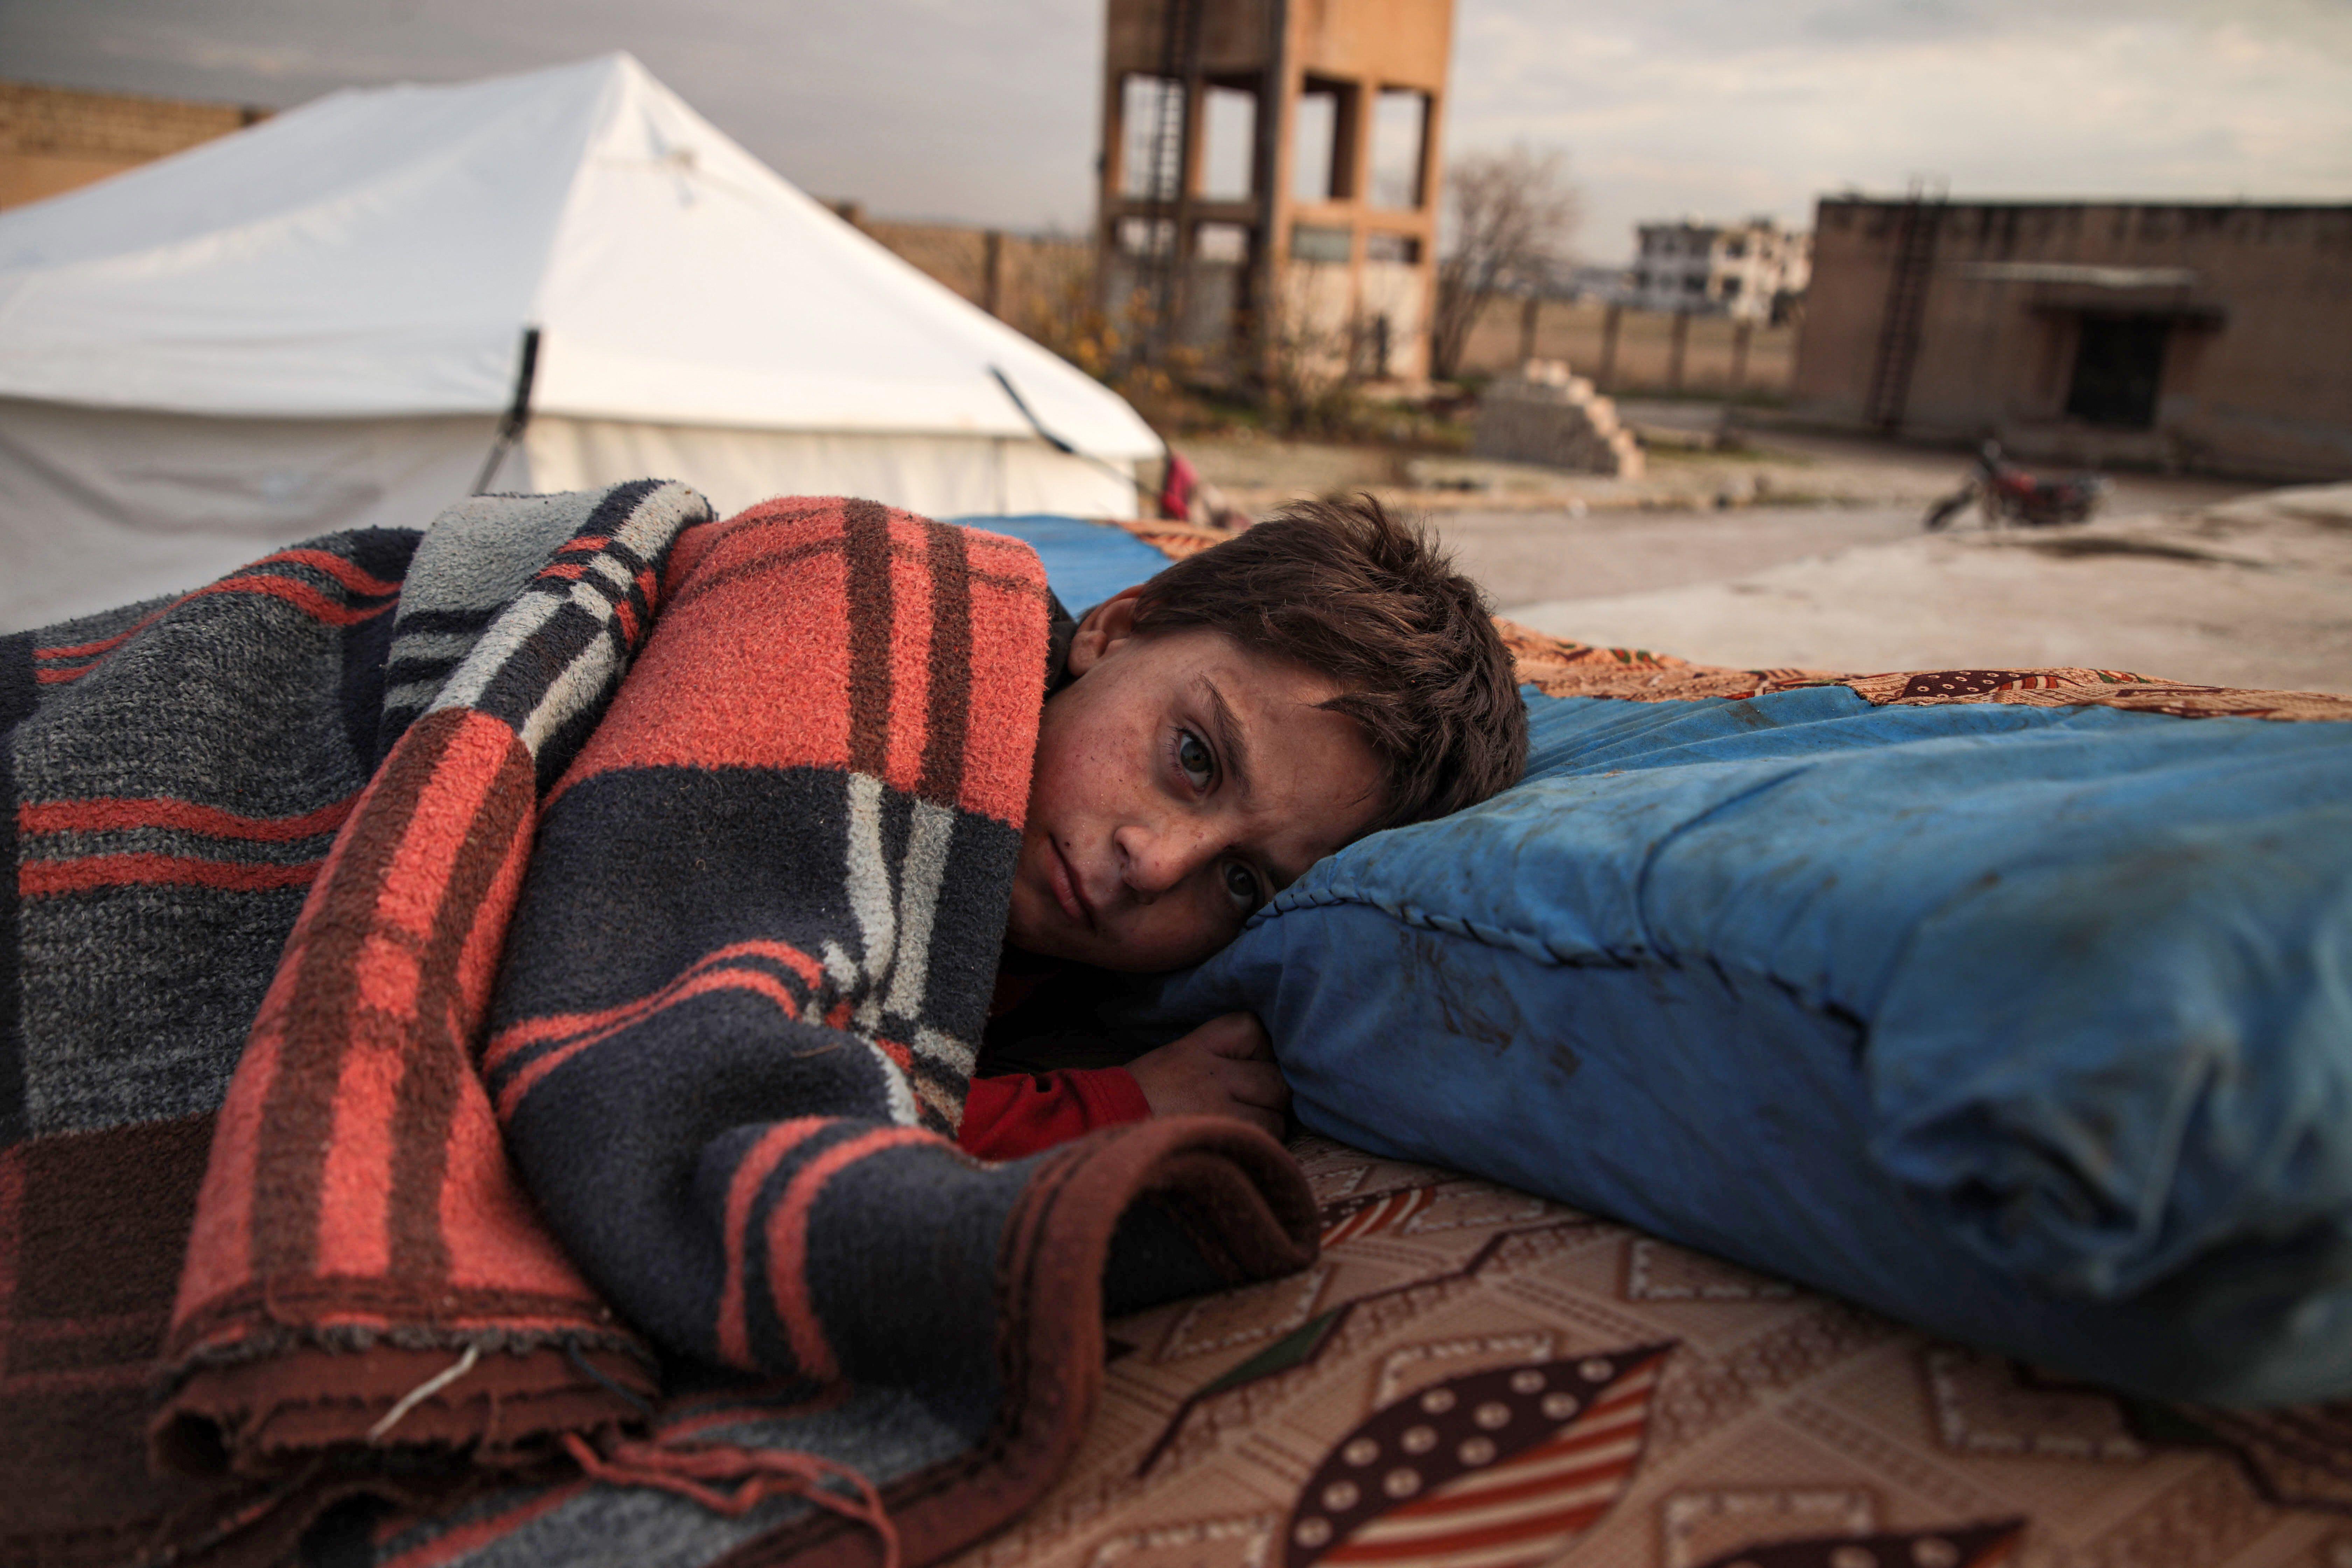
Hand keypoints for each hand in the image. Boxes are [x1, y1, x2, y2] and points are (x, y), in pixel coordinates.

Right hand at [1126, 1013, 1289, 1138]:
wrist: (1102, 1126)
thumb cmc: (1140, 1098)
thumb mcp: (1174, 1058)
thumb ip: (1217, 1057)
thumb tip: (1268, 1064)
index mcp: (1197, 1045)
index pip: (1253, 1029)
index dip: (1261, 1050)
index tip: (1249, 1066)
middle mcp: (1211, 1071)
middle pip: (1275, 1076)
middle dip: (1271, 1093)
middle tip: (1249, 1104)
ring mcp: (1217, 1104)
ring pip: (1276, 1112)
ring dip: (1267, 1122)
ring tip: (1240, 1126)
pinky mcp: (1221, 1134)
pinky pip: (1265, 1138)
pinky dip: (1259, 1142)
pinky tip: (1235, 1142)